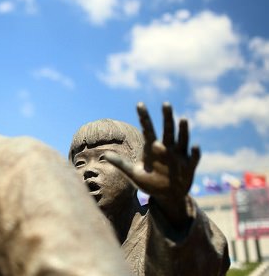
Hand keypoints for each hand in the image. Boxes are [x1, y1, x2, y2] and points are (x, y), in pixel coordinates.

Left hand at [105, 102, 199, 226]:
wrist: (167, 196)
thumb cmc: (150, 183)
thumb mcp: (134, 174)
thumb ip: (121, 164)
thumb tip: (104, 155)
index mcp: (152, 148)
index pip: (147, 129)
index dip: (144, 117)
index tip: (139, 104)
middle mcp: (167, 148)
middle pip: (167, 130)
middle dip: (167, 117)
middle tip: (166, 104)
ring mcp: (179, 156)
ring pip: (181, 140)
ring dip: (183, 130)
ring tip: (183, 119)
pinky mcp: (189, 167)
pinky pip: (193, 158)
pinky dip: (195, 153)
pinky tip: (195, 146)